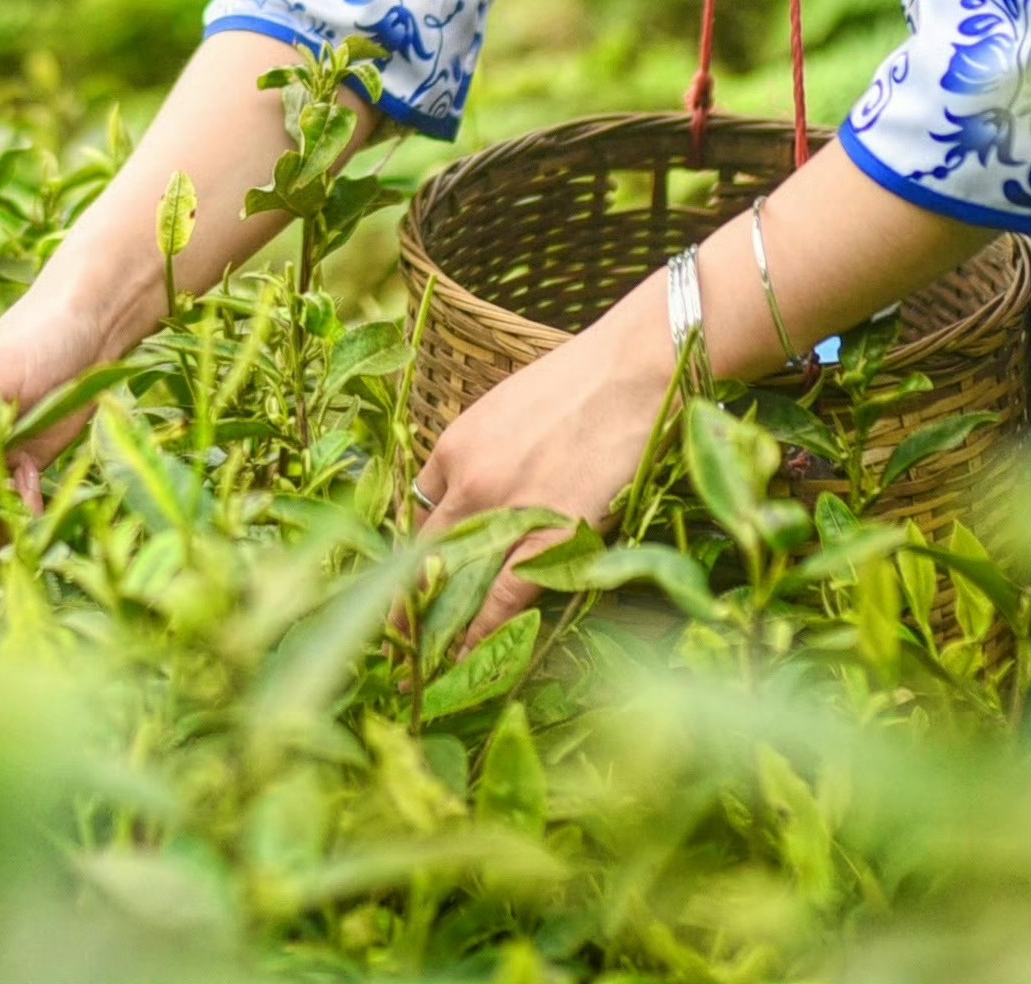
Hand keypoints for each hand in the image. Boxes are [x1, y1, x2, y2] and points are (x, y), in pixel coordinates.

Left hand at [413, 293, 675, 646]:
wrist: (635, 366)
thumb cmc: (584, 379)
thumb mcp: (510, 406)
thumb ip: (487, 451)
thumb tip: (483, 492)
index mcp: (455, 443)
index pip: (419, 510)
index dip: (418, 550)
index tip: (414, 580)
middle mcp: (468, 479)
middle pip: (426, 552)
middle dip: (411, 599)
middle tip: (395, 639)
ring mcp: (507, 508)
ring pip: (459, 580)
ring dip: (441, 625)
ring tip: (426, 664)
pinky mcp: (550, 533)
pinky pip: (504, 597)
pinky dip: (484, 632)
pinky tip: (470, 657)